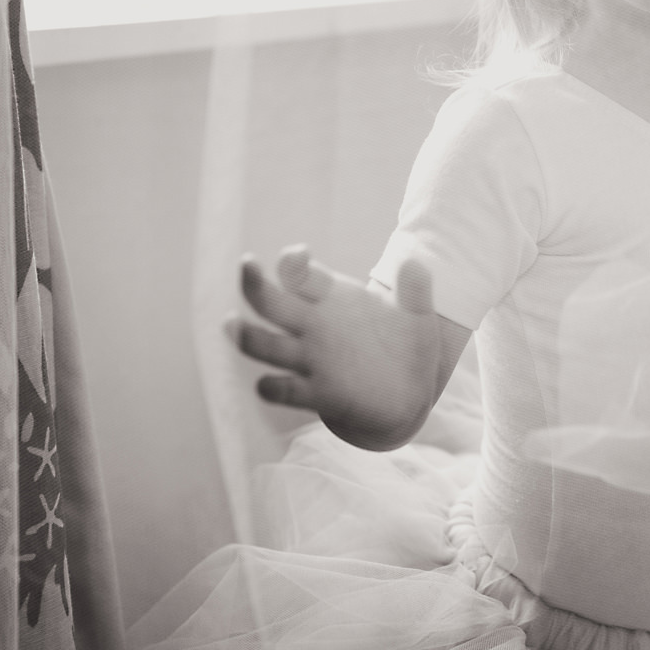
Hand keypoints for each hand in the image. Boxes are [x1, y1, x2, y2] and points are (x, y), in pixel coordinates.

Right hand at [232, 245, 442, 451]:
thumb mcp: (417, 315)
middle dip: (253, 284)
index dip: (293, 263)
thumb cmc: (406, 346)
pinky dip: (273, 387)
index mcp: (333, 299)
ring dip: (246, 336)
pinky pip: (284, 390)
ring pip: (265, 345)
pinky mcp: (317, 394)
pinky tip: (267, 384)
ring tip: (232, 325)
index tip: (300, 255)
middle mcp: (313, 326)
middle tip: (246, 266)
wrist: (408, 392)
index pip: (300, 274)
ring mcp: (311, 359)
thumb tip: (415, 263)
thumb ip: (415, 290)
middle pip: (270, 302)